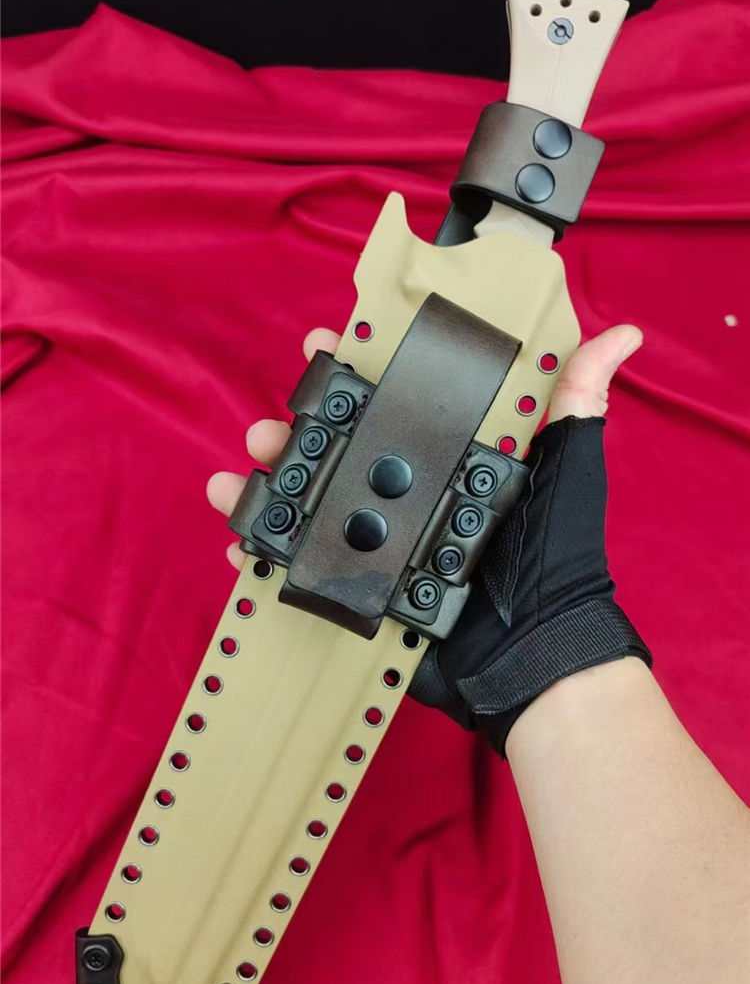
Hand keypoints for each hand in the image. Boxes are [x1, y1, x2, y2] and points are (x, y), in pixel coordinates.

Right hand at [207, 322, 643, 567]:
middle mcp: (410, 496)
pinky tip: (239, 544)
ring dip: (267, 487)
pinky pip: (305, 568)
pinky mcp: (361, 591)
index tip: (326, 343)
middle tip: (271, 426)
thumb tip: (622, 333)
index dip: (358, 369)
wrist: (535, 650)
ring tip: (234, 482)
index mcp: (449, 459)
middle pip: (339, 449)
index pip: (396, 401)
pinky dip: (265, 556)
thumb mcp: (568, 468)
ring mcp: (381, 545)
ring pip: (311, 504)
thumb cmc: (555, 556)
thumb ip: (577, 402)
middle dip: (296, 429)